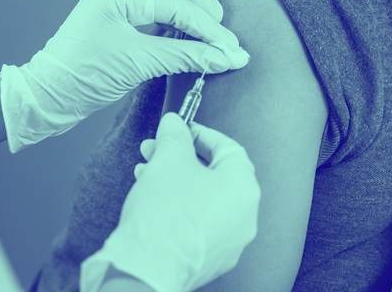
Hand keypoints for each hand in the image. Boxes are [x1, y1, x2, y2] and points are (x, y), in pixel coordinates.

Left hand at [0, 0, 249, 152]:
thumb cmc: (83, 76)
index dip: (208, 30)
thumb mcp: (139, 64)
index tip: (231, 50)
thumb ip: (186, 57)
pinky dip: (169, 13)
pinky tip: (182, 32)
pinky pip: (148, 3)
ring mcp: (112, 2)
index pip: (176, 5)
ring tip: (202, 24)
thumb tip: (226, 57)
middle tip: (214, 21)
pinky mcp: (113, 19)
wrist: (47, 96)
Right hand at [80, 113, 260, 291]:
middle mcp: (245, 217)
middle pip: (214, 174)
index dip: (200, 133)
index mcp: (243, 189)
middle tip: (155, 149)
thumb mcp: (168, 159)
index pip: (228, 148)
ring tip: (146, 174)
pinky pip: (199, 222)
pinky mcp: (210, 258)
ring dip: (176, 181)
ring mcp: (230, 241)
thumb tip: (175, 123)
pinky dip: (179, 206)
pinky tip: (153, 200)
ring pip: (204, 198)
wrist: (147, 268)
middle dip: (181, 157)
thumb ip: (175, 134)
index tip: (179, 129)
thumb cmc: (163, 216)